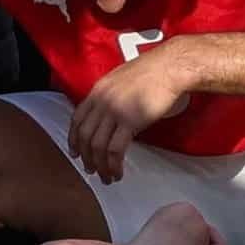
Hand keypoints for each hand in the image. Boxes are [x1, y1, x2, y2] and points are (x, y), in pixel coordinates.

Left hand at [68, 48, 189, 183]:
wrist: (170, 67)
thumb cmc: (153, 71)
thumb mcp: (121, 80)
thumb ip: (111, 96)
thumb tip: (109, 113)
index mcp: (97, 91)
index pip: (77, 119)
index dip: (73, 139)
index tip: (75, 152)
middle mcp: (101, 101)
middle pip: (85, 136)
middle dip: (86, 157)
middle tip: (90, 170)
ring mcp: (114, 111)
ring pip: (97, 146)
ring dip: (100, 166)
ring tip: (106, 177)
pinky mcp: (130, 121)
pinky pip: (115, 150)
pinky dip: (114, 165)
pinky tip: (118, 172)